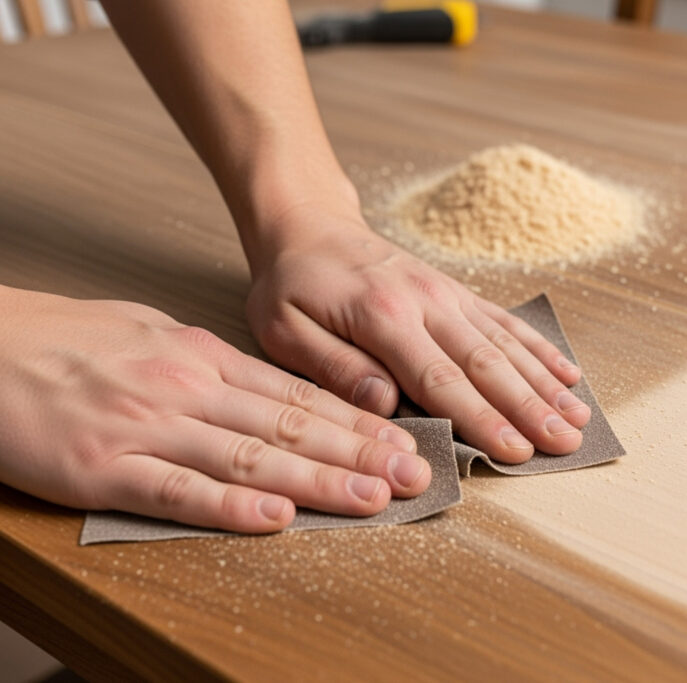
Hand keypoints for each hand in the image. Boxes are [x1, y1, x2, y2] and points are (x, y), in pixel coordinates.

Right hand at [0, 287, 429, 531]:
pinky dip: (230, 506)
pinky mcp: (101, 468)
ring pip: (250, 457)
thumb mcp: (151, 335)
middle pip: (291, 426)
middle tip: (415, 474)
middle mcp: (187, 387)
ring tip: (373, 498)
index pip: (298, 395)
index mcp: (202, 356)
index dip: (358, 423)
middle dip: (360, 453)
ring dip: (317, 482)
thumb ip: (211, 365)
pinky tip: (275, 517)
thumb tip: (267, 390)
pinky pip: (177, 490)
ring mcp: (146, 427)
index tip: (405, 441)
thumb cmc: (67, 341)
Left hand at [245, 204, 591, 463]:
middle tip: (565, 443)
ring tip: (578, 417)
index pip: (439, 378)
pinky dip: (539, 349)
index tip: (515, 451)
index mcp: (382, 317)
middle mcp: (427, 302)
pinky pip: (505, 321)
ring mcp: (448, 295)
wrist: (310, 225)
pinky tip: (568, 374)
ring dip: (544, 383)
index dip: (480, 418)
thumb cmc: (292, 285)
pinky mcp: (457, 293)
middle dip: (529, 407)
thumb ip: (334, 367)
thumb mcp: (283, 329)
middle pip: (486, 363)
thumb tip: (386, 405)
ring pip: (505, 343)